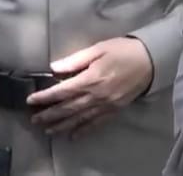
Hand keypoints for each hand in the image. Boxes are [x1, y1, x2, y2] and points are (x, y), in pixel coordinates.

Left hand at [27, 37, 151, 137]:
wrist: (151, 60)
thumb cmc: (123, 50)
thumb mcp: (99, 48)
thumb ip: (76, 60)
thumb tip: (54, 67)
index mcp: (91, 78)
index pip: (62, 91)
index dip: (45, 97)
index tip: (31, 100)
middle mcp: (96, 95)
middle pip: (68, 108)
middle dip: (49, 114)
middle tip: (34, 120)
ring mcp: (106, 105)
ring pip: (79, 119)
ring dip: (62, 125)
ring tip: (48, 130)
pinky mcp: (114, 110)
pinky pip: (96, 123)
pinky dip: (83, 130)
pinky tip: (73, 135)